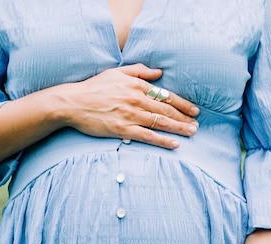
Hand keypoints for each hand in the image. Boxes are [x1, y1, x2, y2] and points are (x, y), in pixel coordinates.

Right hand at [49, 63, 199, 148]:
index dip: (182, 104)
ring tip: (192, 133)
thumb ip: (139, 71)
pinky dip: (163, 140)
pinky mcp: (122, 129)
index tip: (194, 110)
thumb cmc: (94, 87)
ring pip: (160, 122)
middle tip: (197, 125)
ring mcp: (130, 115)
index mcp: (136, 86)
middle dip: (184, 118)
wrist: (72, 102)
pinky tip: (175, 144)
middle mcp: (136, 100)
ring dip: (178, 128)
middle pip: (166, 110)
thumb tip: (160, 72)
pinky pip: (147, 136)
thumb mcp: (117, 73)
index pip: (165, 95)